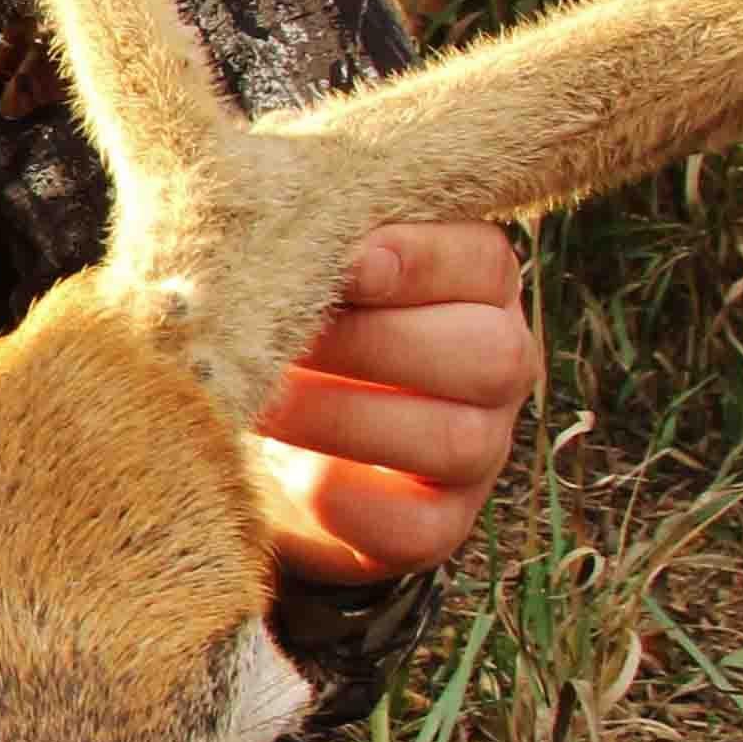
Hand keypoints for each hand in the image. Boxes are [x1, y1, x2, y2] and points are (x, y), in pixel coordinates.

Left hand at [255, 222, 535, 583]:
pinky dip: (348, 502)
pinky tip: (288, 474)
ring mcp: (479, 449)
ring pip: (457, 441)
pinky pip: (419, 527)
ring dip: (346, 421)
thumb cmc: (274, 310)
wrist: (252, 428)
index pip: (481, 262)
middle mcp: (497, 362)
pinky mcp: (440, 525)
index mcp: (473, 281)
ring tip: (263, 403)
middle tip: (279, 340)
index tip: (348, 261)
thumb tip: (245, 214)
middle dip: (374, 345)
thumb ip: (291, 230)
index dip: (419, 261)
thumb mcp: (289, 258)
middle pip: (488, 354)